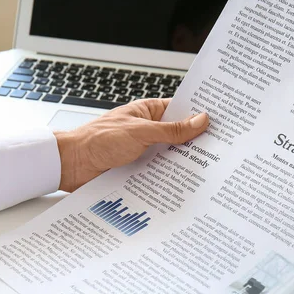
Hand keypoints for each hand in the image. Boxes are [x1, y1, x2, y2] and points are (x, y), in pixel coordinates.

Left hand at [55, 98, 208, 191]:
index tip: (220, 121)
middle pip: (178, 135)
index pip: (180, 109)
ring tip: (207, 168)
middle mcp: (147, 130)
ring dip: (182, 162)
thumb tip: (200, 121)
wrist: (72, 165)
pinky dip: (169, 176)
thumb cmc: (98, 140)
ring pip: (170, 156)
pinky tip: (183, 183)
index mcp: (148, 112)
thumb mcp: (141, 132)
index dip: (199, 114)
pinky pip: (159, 172)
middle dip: (195, 142)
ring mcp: (143, 151)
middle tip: (220, 149)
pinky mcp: (137, 169)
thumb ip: (172, 130)